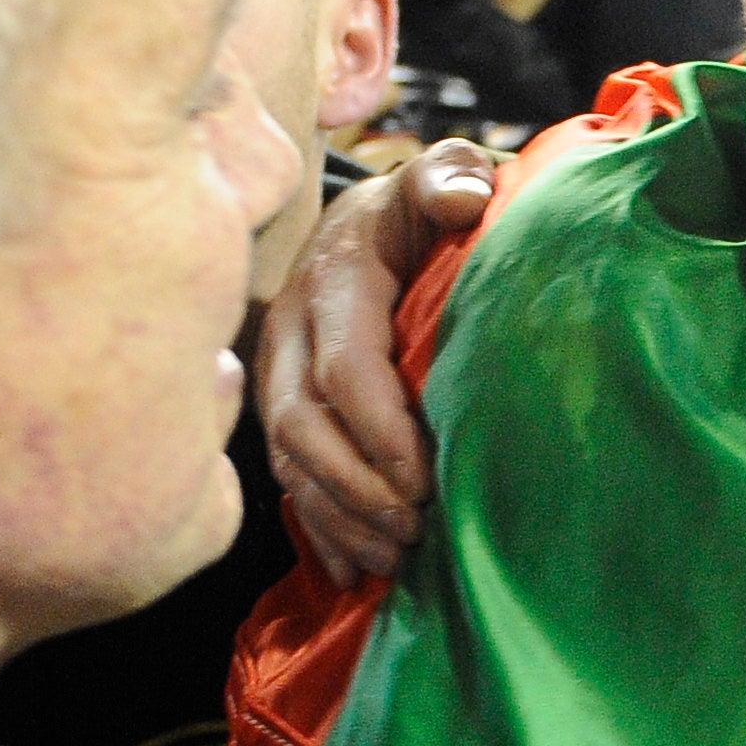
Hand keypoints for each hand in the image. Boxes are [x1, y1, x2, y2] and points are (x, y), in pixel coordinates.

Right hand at [258, 138, 492, 583]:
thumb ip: (453, 177)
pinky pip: (286, 479)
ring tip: (397, 558)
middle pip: (301, 428)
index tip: (425, 479)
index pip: (343, 368)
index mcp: (333, 283)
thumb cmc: (419, 209)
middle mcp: (290, 333)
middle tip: (415, 531)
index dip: (380, 431)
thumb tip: (467, 199)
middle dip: (356, 488)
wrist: (360, 220)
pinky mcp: (280, 411)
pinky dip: (321, 529)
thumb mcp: (441, 175)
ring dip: (339, 518)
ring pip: (288, 462)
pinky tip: (358, 570)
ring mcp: (277, 376)